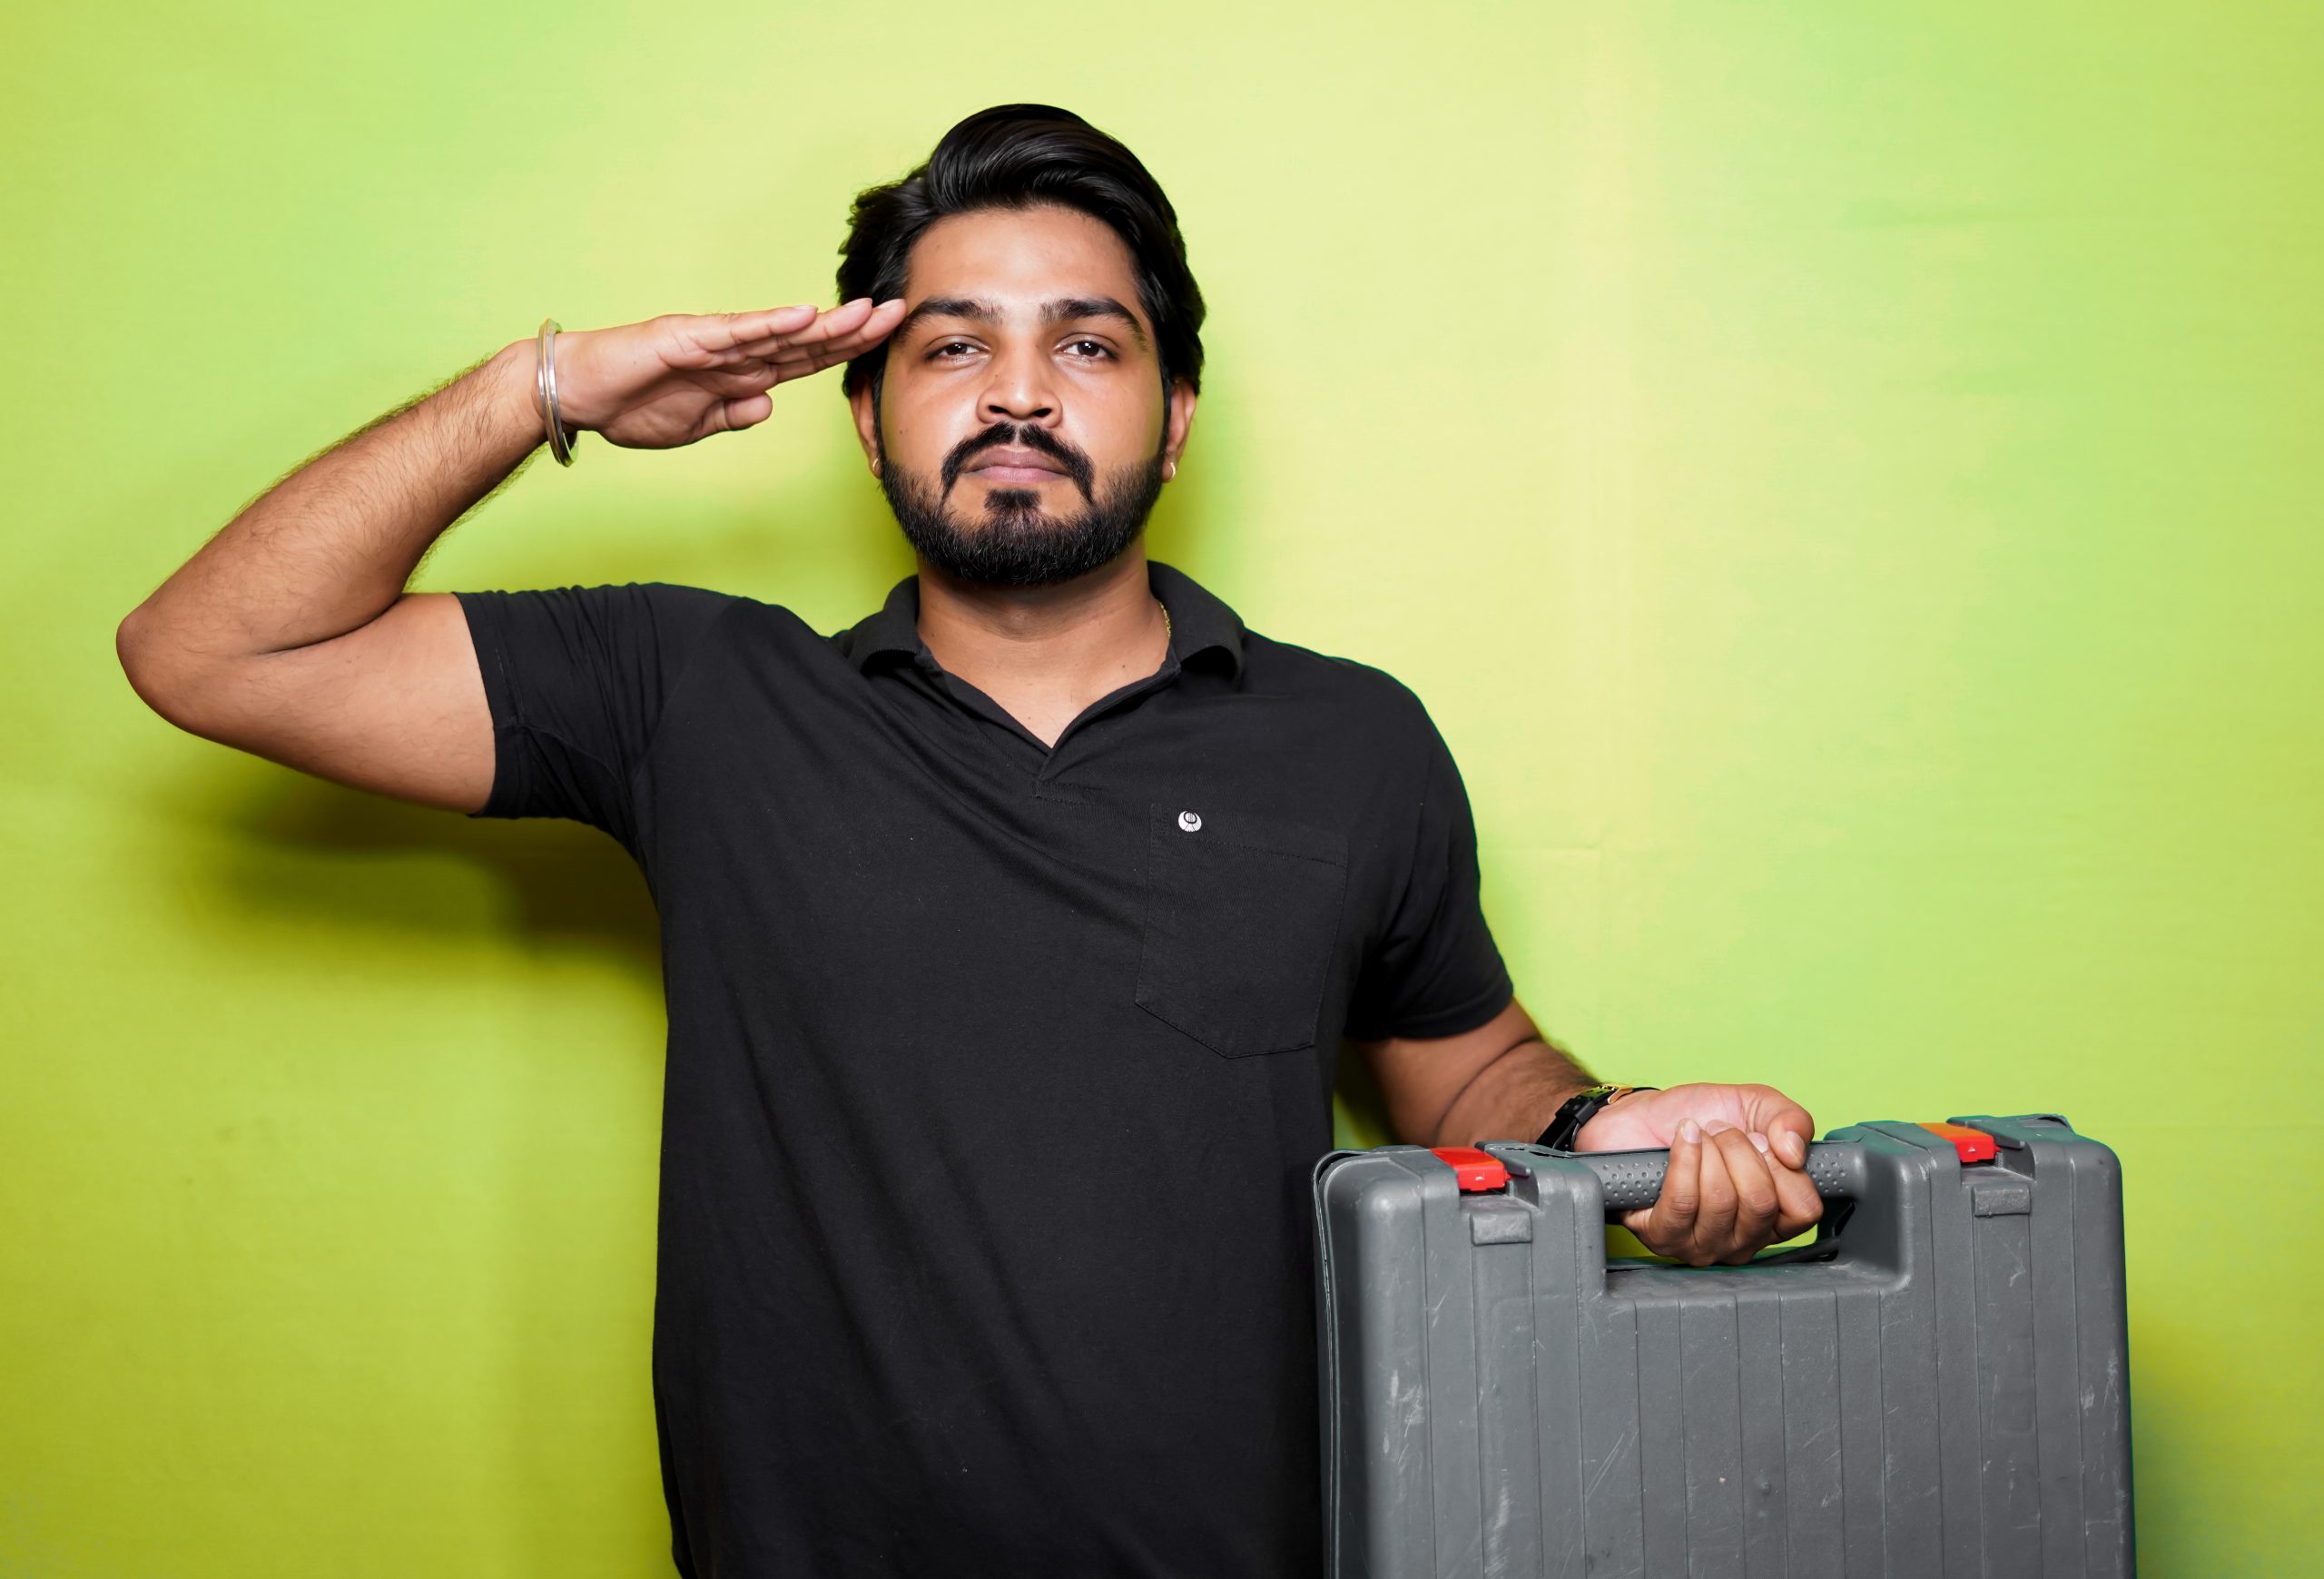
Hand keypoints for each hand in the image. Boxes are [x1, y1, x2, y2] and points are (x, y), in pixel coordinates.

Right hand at [539, 298, 908, 449]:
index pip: (807, 361)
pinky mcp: (687, 339)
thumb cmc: (630, 405)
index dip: (847, 351)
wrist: (578, 395)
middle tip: (901, 311)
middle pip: (806, 341)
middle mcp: (736, 353)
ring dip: (825, 323)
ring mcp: (714, 343)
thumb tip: (768, 406)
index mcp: (742, 374)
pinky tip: (803, 315)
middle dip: (854, 329)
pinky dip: (770, 324)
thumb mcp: (697, 425)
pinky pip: (735, 333)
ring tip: (867, 311)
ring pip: (780, 332)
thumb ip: (734, 414)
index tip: (887, 340)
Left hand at [1575, 1083, 1822, 1265]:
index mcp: (1774, 1217)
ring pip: (1721, 1200)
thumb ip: (1791, 1120)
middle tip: (1721, 1131)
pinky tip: (1681, 1138)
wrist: (1640, 1115)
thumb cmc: (1698, 1117)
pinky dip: (1683, 1158)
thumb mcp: (1756, 1106)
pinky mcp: (1663, 1237)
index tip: (1761, 1139)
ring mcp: (1703, 1245)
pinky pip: (1682, 1200)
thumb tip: (1794, 1153)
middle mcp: (1742, 1240)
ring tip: (1697, 1135)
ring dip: (1708, 1150)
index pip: (1804, 1211)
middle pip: (1761, 1203)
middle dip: (1739, 1150)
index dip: (1784, 1167)